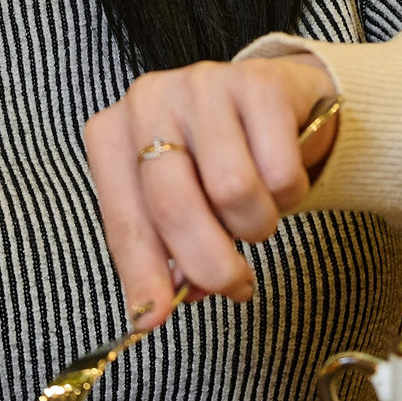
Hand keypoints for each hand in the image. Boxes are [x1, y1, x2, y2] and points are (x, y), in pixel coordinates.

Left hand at [81, 54, 339, 329]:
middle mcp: (148, 101)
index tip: (153, 318)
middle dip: (210, 264)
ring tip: (255, 212)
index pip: (123, 219)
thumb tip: (159, 306)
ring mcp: (201, 84)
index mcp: (112, 134)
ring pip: (233, 193)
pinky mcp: (258, 82)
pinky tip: (280, 179)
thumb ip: (165, 251)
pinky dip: (290, 195)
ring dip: (256, 225)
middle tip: (236, 285)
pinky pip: (280, 173)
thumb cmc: (215, 158)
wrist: (277, 101)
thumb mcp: (179, 201)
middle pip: (175, 207)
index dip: (141, 275)